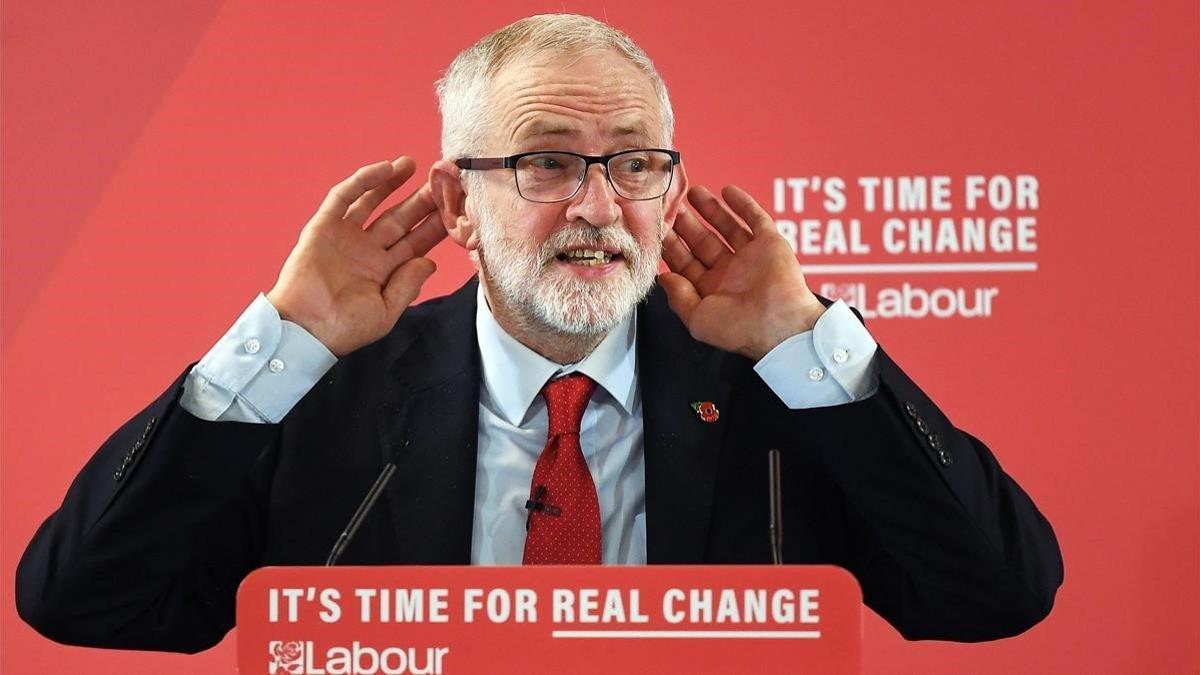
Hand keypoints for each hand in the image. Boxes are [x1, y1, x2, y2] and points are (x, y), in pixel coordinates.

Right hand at [266, 157, 445, 355]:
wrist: (304, 330)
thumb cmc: (343, 329)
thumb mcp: (385, 312)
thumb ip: (408, 285)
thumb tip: (429, 262)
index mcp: (384, 272)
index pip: (415, 243)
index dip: (435, 225)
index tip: (457, 208)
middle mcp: (366, 250)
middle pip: (400, 219)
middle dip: (421, 201)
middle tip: (443, 181)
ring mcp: (345, 237)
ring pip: (373, 202)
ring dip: (392, 182)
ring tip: (413, 164)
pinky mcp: (323, 227)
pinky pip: (344, 198)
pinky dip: (363, 182)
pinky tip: (384, 169)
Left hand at [659, 185, 825, 360]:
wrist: (778, 323)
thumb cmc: (738, 328)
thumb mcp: (697, 318)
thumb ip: (679, 297)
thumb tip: (663, 278)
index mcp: (712, 291)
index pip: (686, 263)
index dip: (671, 246)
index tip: (655, 228)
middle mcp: (730, 273)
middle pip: (703, 242)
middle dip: (686, 224)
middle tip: (670, 205)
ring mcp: (750, 257)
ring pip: (727, 227)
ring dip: (711, 209)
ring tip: (693, 191)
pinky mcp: (770, 244)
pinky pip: (756, 219)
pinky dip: (743, 204)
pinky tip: (727, 190)